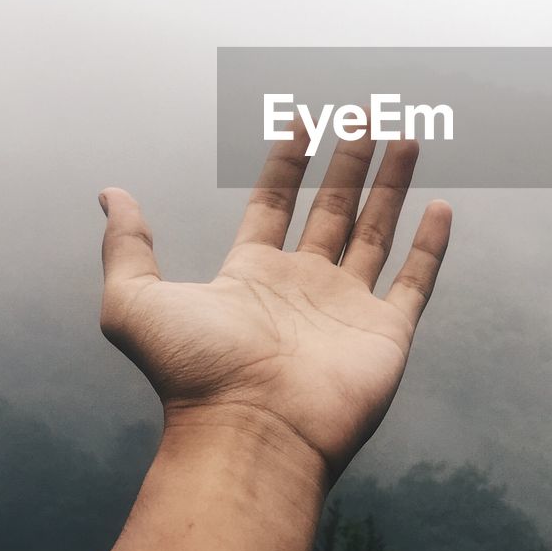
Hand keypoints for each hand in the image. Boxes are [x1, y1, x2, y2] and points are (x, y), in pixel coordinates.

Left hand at [98, 125, 451, 486]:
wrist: (250, 435)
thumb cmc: (192, 375)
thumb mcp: (135, 302)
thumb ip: (127, 246)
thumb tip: (110, 195)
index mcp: (252, 275)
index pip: (274, 203)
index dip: (287, 163)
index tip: (302, 122)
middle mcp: (303, 286)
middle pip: (332, 208)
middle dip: (349, 161)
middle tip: (364, 115)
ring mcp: (347, 309)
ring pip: (376, 231)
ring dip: (391, 185)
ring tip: (406, 138)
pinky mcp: (385, 334)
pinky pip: (415, 281)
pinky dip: (430, 245)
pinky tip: (440, 207)